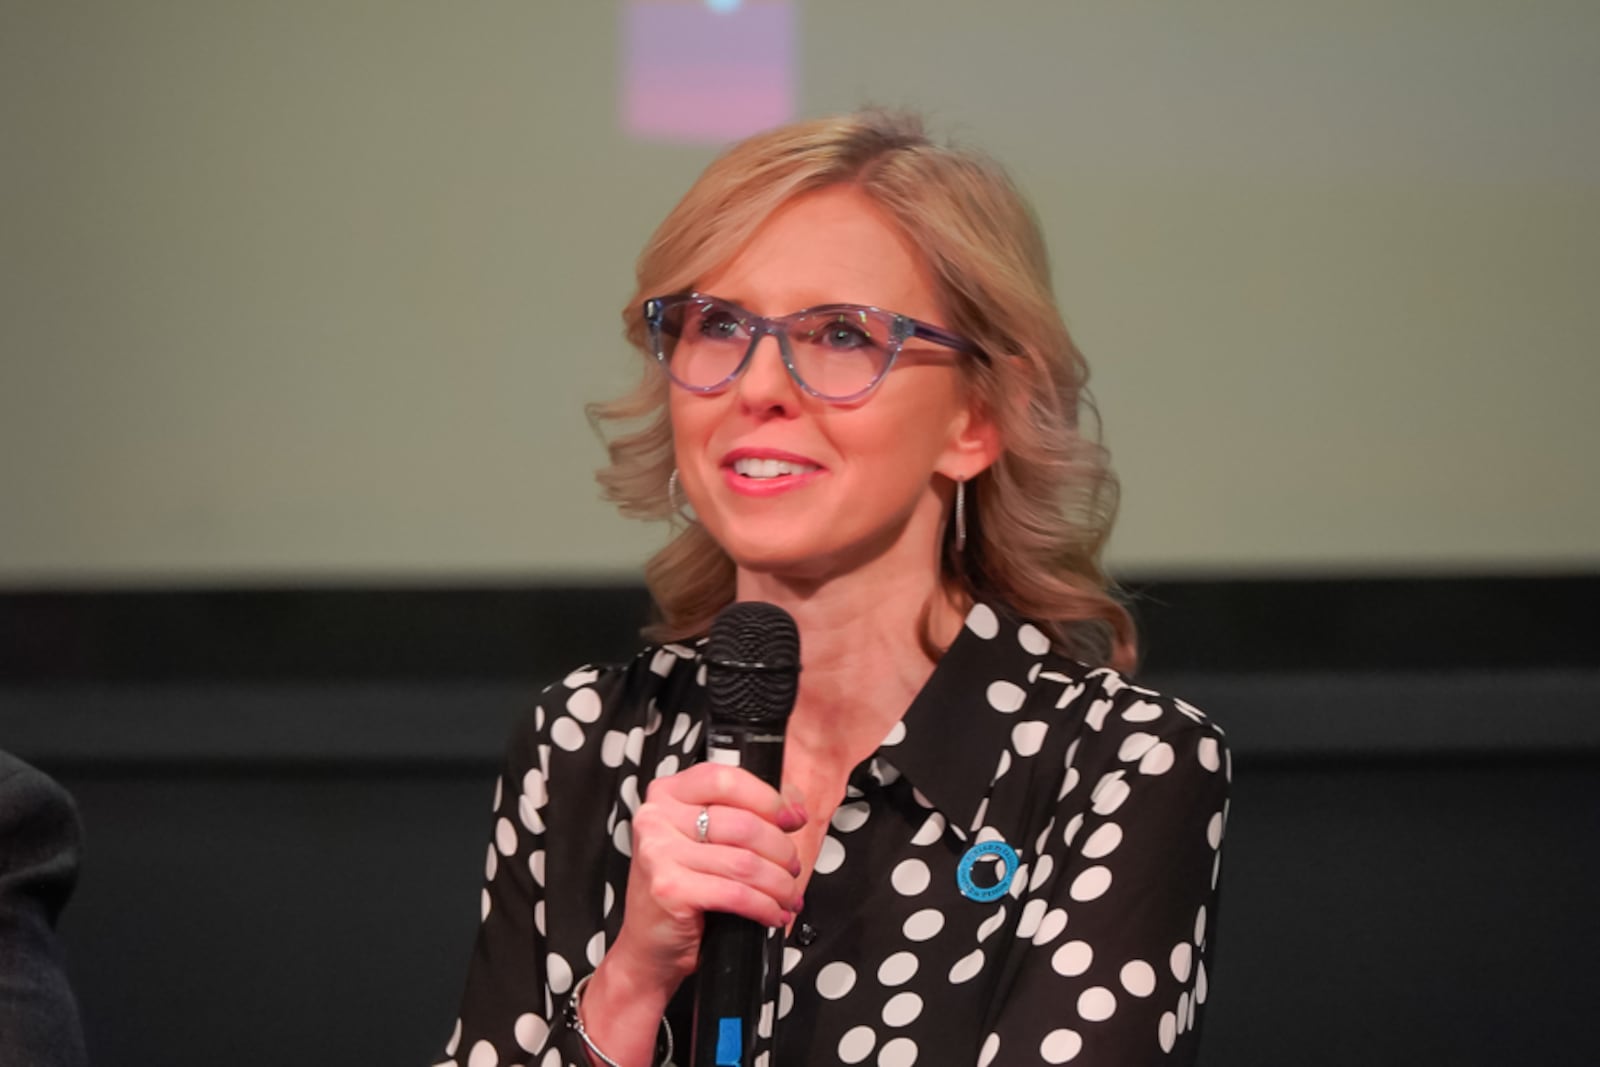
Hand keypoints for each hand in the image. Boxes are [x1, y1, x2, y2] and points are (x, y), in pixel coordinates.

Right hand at [607, 762, 807, 991]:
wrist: (648, 946)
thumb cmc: (682, 889)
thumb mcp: (706, 840)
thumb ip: (744, 812)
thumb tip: (793, 808)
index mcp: (667, 794)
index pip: (726, 779)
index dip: (769, 798)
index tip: (792, 819)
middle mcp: (657, 818)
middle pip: (743, 824)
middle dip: (782, 850)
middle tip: (792, 867)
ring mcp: (659, 853)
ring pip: (745, 862)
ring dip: (779, 883)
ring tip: (787, 894)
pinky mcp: (669, 889)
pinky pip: (736, 894)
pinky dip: (765, 906)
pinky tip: (773, 913)